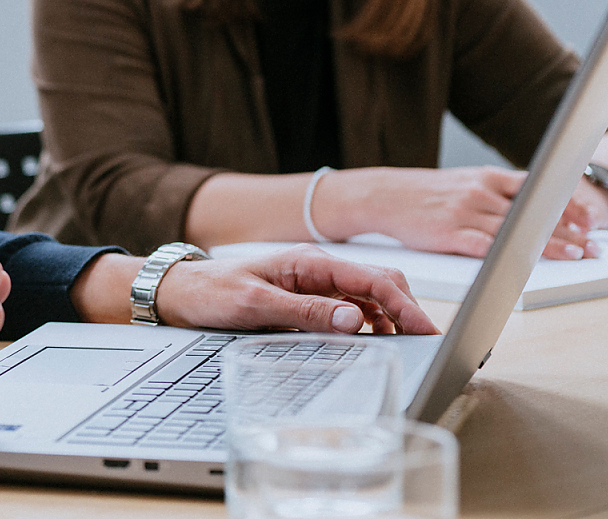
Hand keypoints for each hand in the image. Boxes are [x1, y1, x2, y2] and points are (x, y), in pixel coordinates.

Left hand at [153, 247, 439, 334]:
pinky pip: (349, 308)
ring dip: (390, 318)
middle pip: (378, 283)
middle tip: (425, 342)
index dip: (404, 304)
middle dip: (406, 309)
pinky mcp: (308, 299)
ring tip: (405, 345)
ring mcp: (314, 284)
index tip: (425, 329)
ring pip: (368, 297)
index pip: (370, 279)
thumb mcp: (256, 304)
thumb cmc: (213, 292)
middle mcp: (316, 270)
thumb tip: (354, 319)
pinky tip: (372, 339)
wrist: (182, 292)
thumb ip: (305, 311)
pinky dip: (368, 323)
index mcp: (308, 263)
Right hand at [316, 165, 596, 258]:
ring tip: (578, 253)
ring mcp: (466, 212)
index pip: (537, 188)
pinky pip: (489, 245)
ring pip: (518, 229)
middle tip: (594, 243)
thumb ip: (493, 190)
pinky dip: (513, 253)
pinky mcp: (450, 233)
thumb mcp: (461, 182)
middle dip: (569, 228)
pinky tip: (530, 260)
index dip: (566, 204)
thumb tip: (527, 201)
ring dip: (551, 242)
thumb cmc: (421, 194)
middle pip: (534, 211)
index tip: (589, 218)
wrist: (382, 196)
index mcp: (485, 177)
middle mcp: (480, 192)